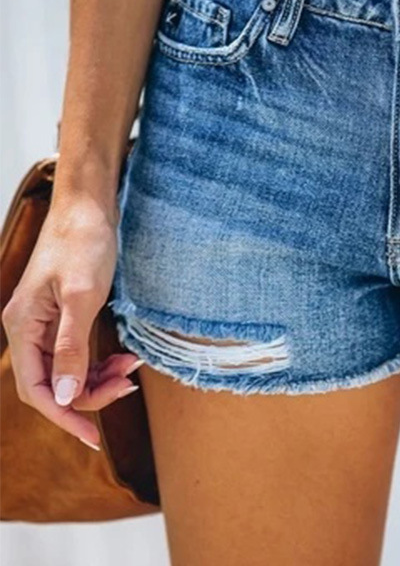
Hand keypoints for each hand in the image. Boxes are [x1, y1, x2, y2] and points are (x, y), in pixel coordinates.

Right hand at [1, 195, 142, 449]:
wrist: (90, 205)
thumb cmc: (84, 242)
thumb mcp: (83, 296)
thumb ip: (72, 348)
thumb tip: (63, 397)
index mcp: (23, 327)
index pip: (37, 389)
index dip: (64, 417)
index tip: (94, 438)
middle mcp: (28, 329)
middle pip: (53, 383)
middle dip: (89, 393)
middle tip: (129, 385)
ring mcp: (46, 322)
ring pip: (68, 369)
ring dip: (98, 377)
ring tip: (132, 369)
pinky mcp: (65, 314)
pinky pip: (77, 351)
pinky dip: (99, 360)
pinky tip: (125, 357)